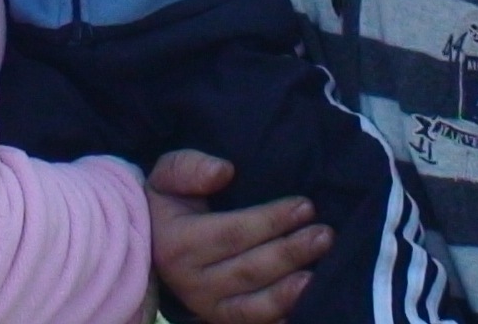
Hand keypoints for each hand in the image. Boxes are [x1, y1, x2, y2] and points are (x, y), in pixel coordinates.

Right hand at [147, 150, 330, 323]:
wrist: (152, 241)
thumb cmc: (170, 202)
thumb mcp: (169, 175)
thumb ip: (191, 168)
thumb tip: (223, 171)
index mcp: (178, 244)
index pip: (232, 234)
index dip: (270, 221)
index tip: (305, 205)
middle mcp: (191, 282)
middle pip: (249, 270)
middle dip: (290, 253)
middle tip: (325, 235)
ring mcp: (207, 307)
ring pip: (255, 306)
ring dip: (291, 291)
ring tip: (321, 273)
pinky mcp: (221, 320)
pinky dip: (282, 317)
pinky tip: (308, 303)